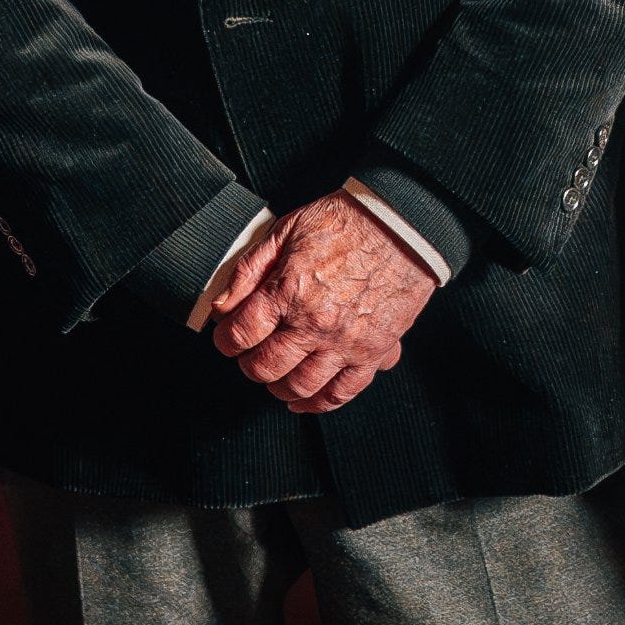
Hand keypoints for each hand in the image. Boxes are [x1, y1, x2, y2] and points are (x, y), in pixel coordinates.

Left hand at [209, 195, 436, 413]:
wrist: (402, 224)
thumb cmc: (347, 221)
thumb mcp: (286, 230)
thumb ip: (249, 269)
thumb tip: (221, 304)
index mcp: (289, 291)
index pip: (240, 334)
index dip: (225, 339)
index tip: (227, 336)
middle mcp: (315, 323)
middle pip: (265, 366)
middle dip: (248, 364)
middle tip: (248, 354)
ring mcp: (345, 343)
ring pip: (299, 387)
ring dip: (278, 386)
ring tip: (275, 374)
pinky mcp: (373, 352)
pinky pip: (342, 392)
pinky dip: (318, 403)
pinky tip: (304, 399)